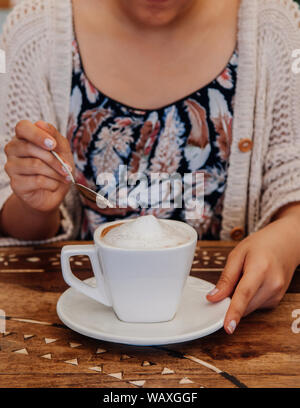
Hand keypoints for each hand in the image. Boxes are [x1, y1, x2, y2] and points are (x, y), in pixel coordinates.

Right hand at [4, 120, 73, 213]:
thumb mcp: (62, 149)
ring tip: (65, 177)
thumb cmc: (56, 167)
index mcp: (23, 137)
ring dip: (55, 173)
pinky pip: (37, 180)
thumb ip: (54, 135)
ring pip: (35, 165)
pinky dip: (52, 183)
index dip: (38, 135)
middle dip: (54, 159)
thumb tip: (41, 124)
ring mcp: (12, 167)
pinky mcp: (16, 184)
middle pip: (30, 148)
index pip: (22, 128)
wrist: (53, 193)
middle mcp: (13, 149)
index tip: (53, 144)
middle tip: (67, 168)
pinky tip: (55, 185)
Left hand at [206, 215, 298, 333]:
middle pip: (245, 305)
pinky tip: (253, 283)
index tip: (228, 327)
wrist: (285, 244)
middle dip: (231, 301)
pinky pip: (255, 306)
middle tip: (231, 281)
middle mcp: (272, 285)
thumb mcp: (237, 254)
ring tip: (246, 276)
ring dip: (241, 299)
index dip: (234, 312)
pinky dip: (249, 299)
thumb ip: (226, 278)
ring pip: (249, 308)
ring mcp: (277, 294)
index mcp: (260, 269)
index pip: (244, 294)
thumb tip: (213, 297)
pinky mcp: (276, 301)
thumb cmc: (262, 245)